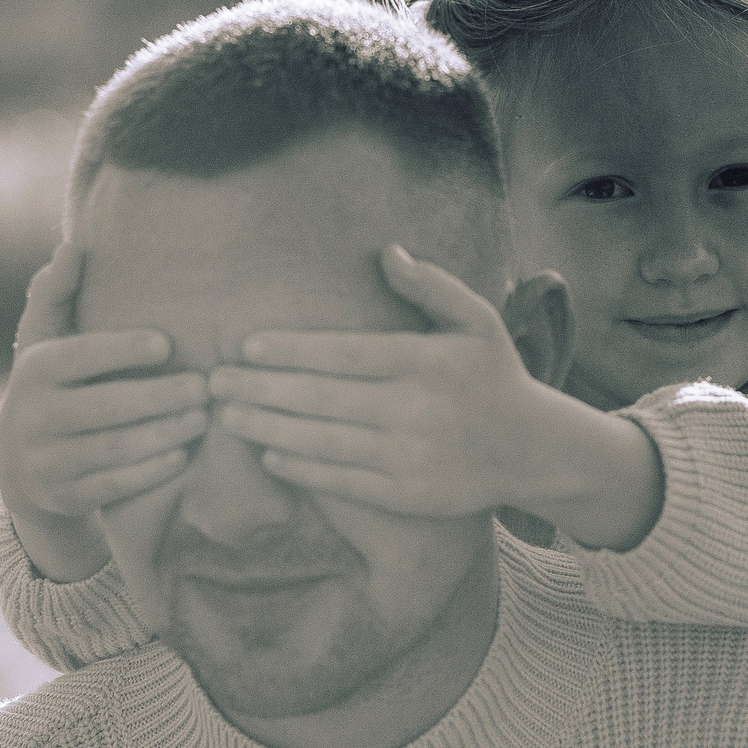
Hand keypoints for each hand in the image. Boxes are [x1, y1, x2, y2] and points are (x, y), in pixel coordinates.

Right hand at [0, 239, 207, 570]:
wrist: (20, 467)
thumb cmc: (51, 385)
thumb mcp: (45, 339)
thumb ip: (59, 293)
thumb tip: (73, 249)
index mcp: (34, 371)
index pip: (79, 357)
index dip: (121, 349)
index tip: (168, 343)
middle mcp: (34, 418)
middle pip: (104, 408)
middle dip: (160, 398)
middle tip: (206, 387)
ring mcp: (48, 463)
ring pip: (113, 450)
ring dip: (164, 434)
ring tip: (204, 418)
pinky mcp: (65, 498)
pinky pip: (113, 486)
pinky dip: (150, 471)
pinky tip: (183, 454)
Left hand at [209, 244, 563, 518]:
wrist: (533, 450)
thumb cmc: (494, 376)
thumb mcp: (476, 320)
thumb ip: (431, 286)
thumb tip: (386, 253)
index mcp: (425, 363)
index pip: (344, 354)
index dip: (291, 350)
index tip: (246, 346)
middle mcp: (415, 411)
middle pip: (322, 399)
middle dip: (260, 390)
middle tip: (214, 382)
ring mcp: (409, 457)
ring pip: (324, 442)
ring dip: (268, 428)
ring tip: (227, 416)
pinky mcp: (407, 495)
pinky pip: (343, 481)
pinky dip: (302, 468)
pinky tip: (269, 453)